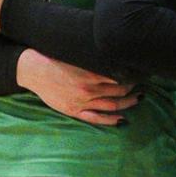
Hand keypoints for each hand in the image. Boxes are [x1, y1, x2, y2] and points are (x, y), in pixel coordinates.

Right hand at [17, 50, 140, 125]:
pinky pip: (96, 119)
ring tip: (138, 98)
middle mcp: (89, 89)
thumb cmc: (55, 59)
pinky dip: (111, 120)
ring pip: (111, 106)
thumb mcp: (77, 56)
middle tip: (142, 84)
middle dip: (133, 88)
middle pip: (119, 92)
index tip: (139, 72)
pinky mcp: (74, 111)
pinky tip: (122, 119)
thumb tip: (115, 60)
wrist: (34, 70)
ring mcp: (82, 102)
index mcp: (90, 74)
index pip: (119, 77)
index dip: (132, 76)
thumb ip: (95, 61)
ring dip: (127, 103)